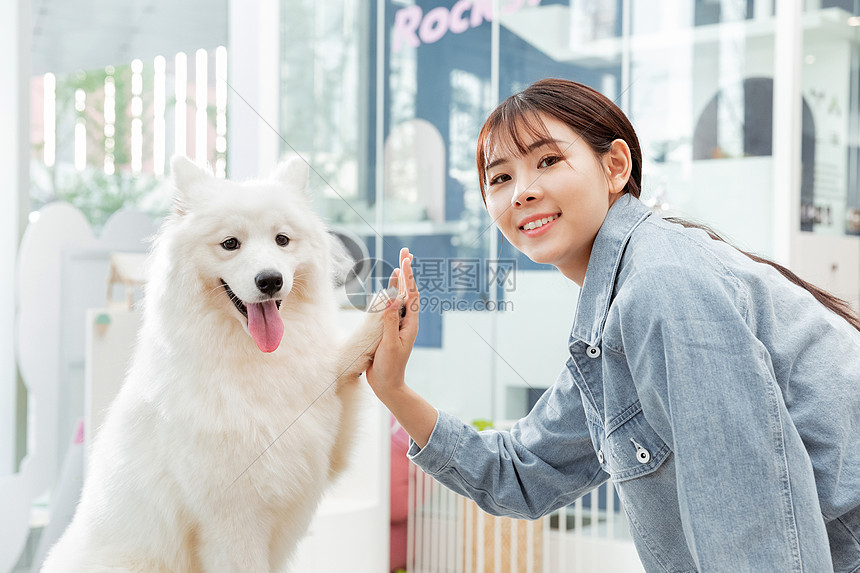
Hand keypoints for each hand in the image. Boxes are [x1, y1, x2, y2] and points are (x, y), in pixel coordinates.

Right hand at [366, 248, 418, 400]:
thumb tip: (392, 298)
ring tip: (400, 264)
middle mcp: (405, 321)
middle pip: (407, 291)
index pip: (410, 294)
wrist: (387, 384)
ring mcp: (397, 324)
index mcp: (409, 323)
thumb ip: (390, 322)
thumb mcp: (389, 344)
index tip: (405, 260)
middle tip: (406, 252)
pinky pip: (390, 307)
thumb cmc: (390, 367)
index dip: (408, 276)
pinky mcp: (388, 329)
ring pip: (400, 298)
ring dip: (399, 281)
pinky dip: (389, 294)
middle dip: (406, 271)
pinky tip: (387, 288)